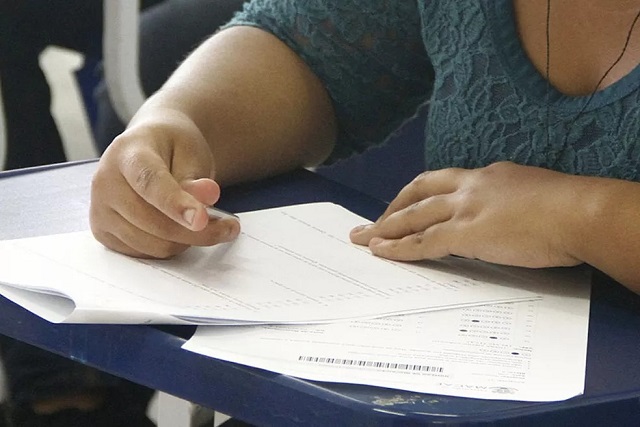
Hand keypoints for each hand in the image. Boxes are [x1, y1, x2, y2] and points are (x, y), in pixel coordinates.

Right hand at [90, 110, 239, 257]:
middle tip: (231, 226)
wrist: (150, 148)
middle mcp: (105, 182)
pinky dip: (171, 247)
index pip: (150, 182)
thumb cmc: (172, 148)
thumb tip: (206, 196)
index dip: (176, 203)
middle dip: (198, 231)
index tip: (202, 219)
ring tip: (204, 223)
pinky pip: (145, 254)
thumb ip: (195, 176)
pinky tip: (181, 230)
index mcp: (127, 153)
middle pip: (153, 221)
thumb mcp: (191, 151)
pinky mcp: (104, 233)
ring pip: (153, 244)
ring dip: (187, 241)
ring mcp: (100, 210)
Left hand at [350, 161, 581, 268]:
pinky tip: (381, 252)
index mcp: (486, 176)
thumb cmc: (567, 207)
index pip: (440, 182)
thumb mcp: (530, 192)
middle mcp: (469, 186)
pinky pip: (422, 243)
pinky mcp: (466, 234)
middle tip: (373, 222)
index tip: (403, 203)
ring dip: (384, 228)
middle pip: (417, 193)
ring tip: (363, 238)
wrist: (579, 212)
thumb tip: (500, 216)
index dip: (416, 194)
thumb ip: (507, 200)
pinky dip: (398, 248)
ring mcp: (465, 209)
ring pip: (413, 217)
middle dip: (392, 208)